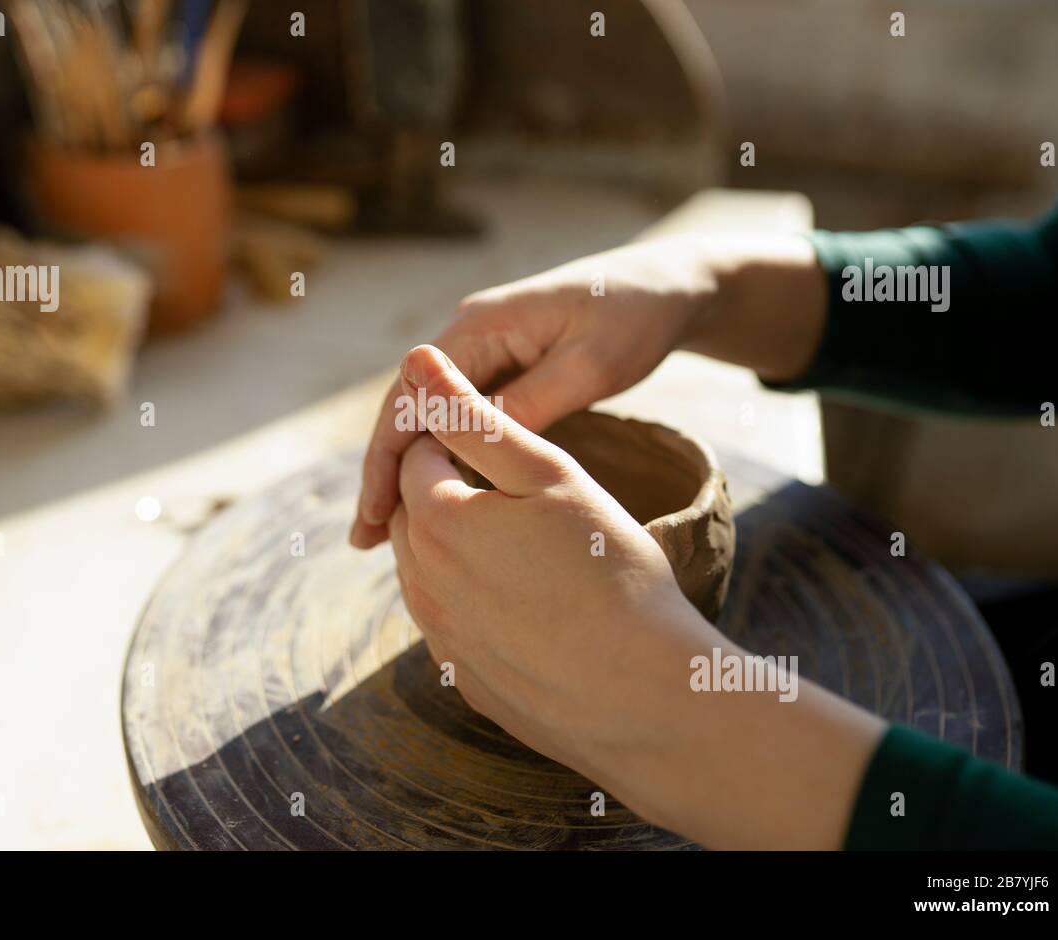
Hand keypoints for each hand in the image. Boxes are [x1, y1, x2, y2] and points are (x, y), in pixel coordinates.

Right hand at [350, 238, 720, 547]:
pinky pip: (455, 418)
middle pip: (406, 410)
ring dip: (404, 470)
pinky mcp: (500, 367)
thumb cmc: (633, 318)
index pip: (412, 397)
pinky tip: (430, 498)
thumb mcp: (589, 366)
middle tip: (362, 540)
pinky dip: (436, 458)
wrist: (667, 286)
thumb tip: (469, 447)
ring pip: (427, 418)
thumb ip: (530, 402)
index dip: (387, 458)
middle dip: (382, 473)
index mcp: (480, 325)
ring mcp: (482, 350)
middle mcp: (468, 334)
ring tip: (383, 533)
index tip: (375, 514)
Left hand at [386, 344, 884, 848]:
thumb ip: (476, 416)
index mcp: (435, 521)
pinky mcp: (464, 679)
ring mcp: (440, 638)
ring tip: (514, 538)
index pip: (416, 457)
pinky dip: (469, 600)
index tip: (497, 442)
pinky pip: (447, 623)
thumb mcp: (550, 474)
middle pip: (409, 516)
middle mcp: (422, 582)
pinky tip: (521, 598)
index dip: (451, 439)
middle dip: (442, 490)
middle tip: (506, 485)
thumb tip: (417, 361)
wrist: (648, 696)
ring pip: (422, 570)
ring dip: (451, 545)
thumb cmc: (611, 571)